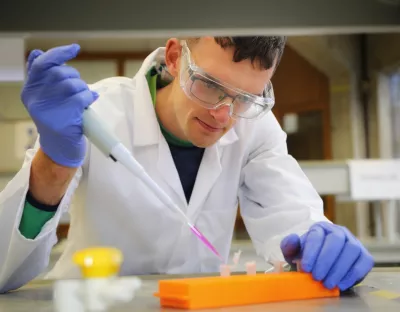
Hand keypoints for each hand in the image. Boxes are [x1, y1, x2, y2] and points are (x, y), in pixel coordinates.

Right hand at [21, 44, 98, 167]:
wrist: (60, 149)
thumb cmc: (58, 120)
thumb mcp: (46, 99)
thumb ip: (44, 79)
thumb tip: (38, 52)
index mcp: (30, 90)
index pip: (41, 63)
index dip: (58, 53)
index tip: (75, 48)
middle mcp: (35, 98)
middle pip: (60, 73)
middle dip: (75, 77)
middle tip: (79, 89)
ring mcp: (48, 109)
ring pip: (71, 84)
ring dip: (83, 88)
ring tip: (83, 98)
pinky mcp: (63, 118)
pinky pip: (81, 97)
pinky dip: (89, 97)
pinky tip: (89, 102)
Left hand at [280, 221, 373, 290]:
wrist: (323, 265)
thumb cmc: (308, 257)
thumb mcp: (294, 251)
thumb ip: (289, 245)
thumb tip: (293, 239)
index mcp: (320, 228)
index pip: (317, 236)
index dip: (311, 252)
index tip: (306, 268)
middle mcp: (339, 231)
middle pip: (336, 241)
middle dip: (326, 261)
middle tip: (317, 277)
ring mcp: (354, 242)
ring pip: (351, 250)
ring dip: (339, 269)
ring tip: (328, 284)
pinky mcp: (364, 255)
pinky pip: (364, 262)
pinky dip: (353, 274)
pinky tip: (341, 285)